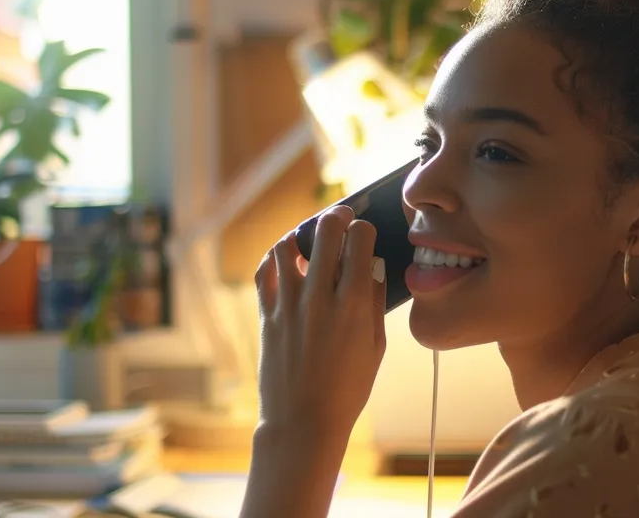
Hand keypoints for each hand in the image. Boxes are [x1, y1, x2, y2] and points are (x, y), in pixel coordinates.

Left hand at [254, 205, 387, 440]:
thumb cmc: (347, 389)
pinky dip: (274, 259)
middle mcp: (318, 297)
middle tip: (341, 218)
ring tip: (308, 239)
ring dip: (300, 235)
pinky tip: (284, 261)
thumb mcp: (375, 347)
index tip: (365, 234)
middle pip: (324, 231)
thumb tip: (373, 269)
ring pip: (286, 246)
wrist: (303, 422)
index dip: (364, 230)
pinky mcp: (267, 316)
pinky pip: (264, 273)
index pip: (359, 239)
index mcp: (351, 304)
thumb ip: (374, 303)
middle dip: (336, 217)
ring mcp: (288, 305)